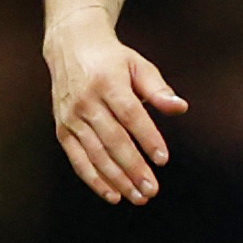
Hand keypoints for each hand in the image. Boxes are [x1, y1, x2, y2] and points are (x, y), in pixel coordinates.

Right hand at [48, 18, 188, 203]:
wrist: (71, 46)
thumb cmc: (112, 59)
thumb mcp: (139, 66)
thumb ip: (159, 90)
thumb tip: (180, 107)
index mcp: (108, 83)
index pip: (130, 115)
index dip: (147, 138)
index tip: (162, 159)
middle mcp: (86, 101)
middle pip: (113, 140)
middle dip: (133, 168)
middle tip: (152, 189)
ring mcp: (71, 117)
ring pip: (95, 154)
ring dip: (117, 179)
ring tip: (138, 197)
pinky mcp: (62, 129)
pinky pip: (78, 159)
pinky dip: (94, 179)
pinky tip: (113, 194)